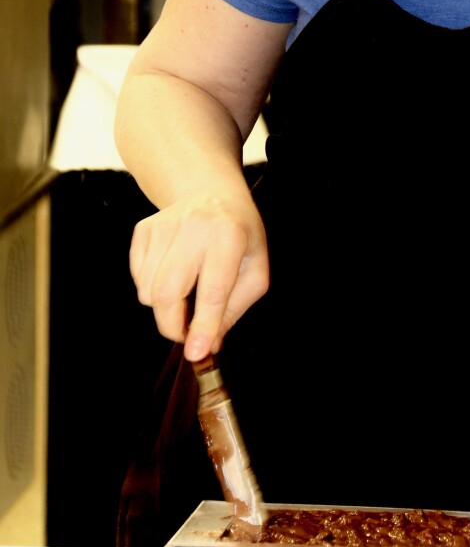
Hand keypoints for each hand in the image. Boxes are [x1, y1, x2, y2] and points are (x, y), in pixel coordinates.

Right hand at [129, 190, 269, 359]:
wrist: (211, 193)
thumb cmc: (240, 236)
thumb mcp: (255, 270)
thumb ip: (234, 309)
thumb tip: (208, 345)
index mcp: (229, 237)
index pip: (213, 290)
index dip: (203, 325)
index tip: (196, 353)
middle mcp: (193, 228)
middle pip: (168, 292)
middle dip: (173, 326)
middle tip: (187, 336)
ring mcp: (163, 226)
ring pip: (148, 290)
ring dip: (164, 308)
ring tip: (187, 294)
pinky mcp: (143, 230)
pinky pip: (138, 278)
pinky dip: (152, 288)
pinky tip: (174, 273)